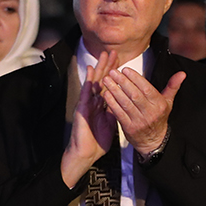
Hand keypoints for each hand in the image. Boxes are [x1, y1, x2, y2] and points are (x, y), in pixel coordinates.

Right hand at [61, 51, 119, 186]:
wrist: (86, 154)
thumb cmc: (97, 141)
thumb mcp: (110, 124)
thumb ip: (115, 111)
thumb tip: (124, 102)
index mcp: (102, 105)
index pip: (109, 86)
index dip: (114, 74)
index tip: (120, 62)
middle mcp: (94, 102)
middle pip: (102, 80)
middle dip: (108, 66)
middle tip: (113, 52)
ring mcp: (87, 104)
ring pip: (94, 82)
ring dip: (99, 68)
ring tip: (102, 55)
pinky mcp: (82, 108)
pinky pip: (86, 92)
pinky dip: (88, 80)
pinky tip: (89, 70)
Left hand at [99, 62, 184, 155]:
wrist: (154, 141)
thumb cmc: (159, 118)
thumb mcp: (168, 102)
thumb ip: (172, 86)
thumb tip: (182, 74)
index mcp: (159, 105)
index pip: (147, 88)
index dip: (135, 78)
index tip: (125, 70)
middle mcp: (150, 113)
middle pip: (135, 95)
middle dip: (122, 82)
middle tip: (113, 72)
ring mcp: (139, 121)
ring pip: (125, 103)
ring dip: (114, 90)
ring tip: (107, 80)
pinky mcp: (129, 128)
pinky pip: (119, 113)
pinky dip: (112, 103)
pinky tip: (106, 94)